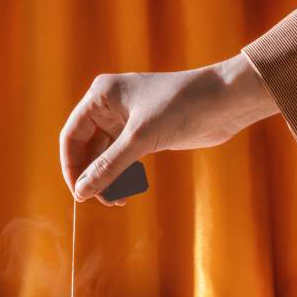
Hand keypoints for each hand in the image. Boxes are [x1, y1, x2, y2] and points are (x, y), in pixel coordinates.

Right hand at [60, 53, 277, 203]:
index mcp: (102, 96)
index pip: (72, 135)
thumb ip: (109, 167)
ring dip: (108, 178)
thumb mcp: (140, 139)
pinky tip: (128, 190)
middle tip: (101, 201)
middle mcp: (111, 106)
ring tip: (117, 200)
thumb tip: (81, 192)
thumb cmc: (182, 107)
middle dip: (92, 175)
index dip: (71, 166)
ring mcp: (128, 119)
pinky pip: (124, 157)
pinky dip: (123, 174)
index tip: (78, 193)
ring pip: (106, 155)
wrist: (225, 102)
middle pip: (87, 147)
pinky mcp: (145, 132)